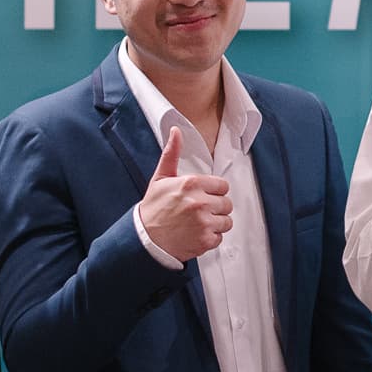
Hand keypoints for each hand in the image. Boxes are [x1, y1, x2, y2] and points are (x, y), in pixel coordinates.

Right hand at [138, 126, 232, 260]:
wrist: (144, 239)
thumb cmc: (153, 209)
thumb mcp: (161, 178)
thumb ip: (172, 154)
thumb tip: (176, 131)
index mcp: (191, 184)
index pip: (222, 186)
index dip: (214, 192)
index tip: (203, 196)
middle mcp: (199, 202)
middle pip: (226, 204)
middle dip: (215, 208)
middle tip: (199, 212)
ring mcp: (203, 222)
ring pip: (226, 221)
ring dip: (215, 224)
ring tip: (197, 224)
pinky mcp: (204, 240)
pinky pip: (219, 237)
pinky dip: (210, 238)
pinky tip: (195, 235)